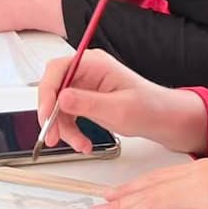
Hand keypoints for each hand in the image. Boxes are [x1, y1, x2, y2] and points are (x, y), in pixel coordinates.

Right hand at [37, 49, 207, 154]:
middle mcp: (86, 71)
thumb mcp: (118, 109)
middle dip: (52, 114)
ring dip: (63, 127)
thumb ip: (88, 103)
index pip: (58, 69)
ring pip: (59, 105)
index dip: (47, 91)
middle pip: (54, 87)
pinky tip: (82, 142)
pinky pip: (68, 114)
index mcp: (94, 63)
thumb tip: (61, 98)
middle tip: (53, 136)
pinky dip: (71, 130)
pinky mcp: (85, 99)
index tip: (45, 114)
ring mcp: (85, 85)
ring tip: (79, 145)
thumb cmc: (148, 107)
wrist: (161, 118)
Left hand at [93, 158, 207, 208]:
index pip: (155, 177)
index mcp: (199, 168)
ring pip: (156, 207)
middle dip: (120, 202)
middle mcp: (196, 179)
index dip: (130, 187)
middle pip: (149, 191)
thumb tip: (185, 195)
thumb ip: (204, 184)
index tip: (110, 194)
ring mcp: (204, 199)